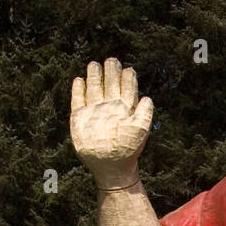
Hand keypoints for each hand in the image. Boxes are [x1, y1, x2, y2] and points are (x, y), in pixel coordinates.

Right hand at [70, 58, 153, 189]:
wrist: (111, 166)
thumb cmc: (127, 149)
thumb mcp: (140, 129)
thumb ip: (144, 113)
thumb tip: (147, 97)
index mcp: (124, 109)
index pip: (126, 89)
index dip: (127, 78)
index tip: (128, 69)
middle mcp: (109, 108)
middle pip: (110, 85)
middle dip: (111, 72)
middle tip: (112, 60)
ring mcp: (94, 111)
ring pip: (94, 89)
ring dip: (95, 76)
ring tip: (94, 64)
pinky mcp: (80, 117)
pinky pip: (78, 100)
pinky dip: (78, 90)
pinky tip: (79, 80)